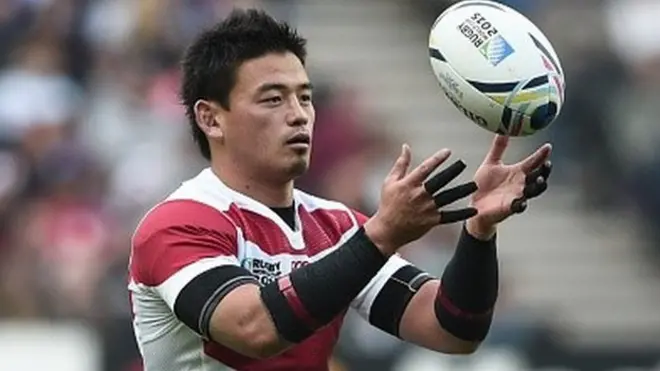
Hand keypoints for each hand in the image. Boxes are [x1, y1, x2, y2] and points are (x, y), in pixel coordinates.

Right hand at [364, 144, 478, 254]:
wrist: (387, 230)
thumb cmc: (388, 204)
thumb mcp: (390, 182)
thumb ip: (401, 164)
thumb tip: (406, 147)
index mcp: (409, 184)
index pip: (425, 168)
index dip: (437, 159)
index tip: (448, 151)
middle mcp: (420, 195)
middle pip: (439, 181)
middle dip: (452, 171)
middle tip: (463, 163)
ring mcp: (427, 208)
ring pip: (448, 197)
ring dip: (462, 190)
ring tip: (474, 185)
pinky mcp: (432, 220)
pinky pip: (450, 216)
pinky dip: (462, 214)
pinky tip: (474, 211)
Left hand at [467, 135, 552, 238]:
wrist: (474, 205)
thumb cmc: (485, 185)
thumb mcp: (491, 163)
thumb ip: (498, 147)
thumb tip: (502, 129)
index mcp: (517, 172)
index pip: (533, 162)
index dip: (541, 155)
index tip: (548, 146)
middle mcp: (520, 184)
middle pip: (538, 176)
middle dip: (544, 171)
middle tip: (547, 163)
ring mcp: (516, 196)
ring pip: (533, 191)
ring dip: (538, 186)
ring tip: (540, 179)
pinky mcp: (509, 207)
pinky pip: (518, 206)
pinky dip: (521, 204)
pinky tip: (522, 201)